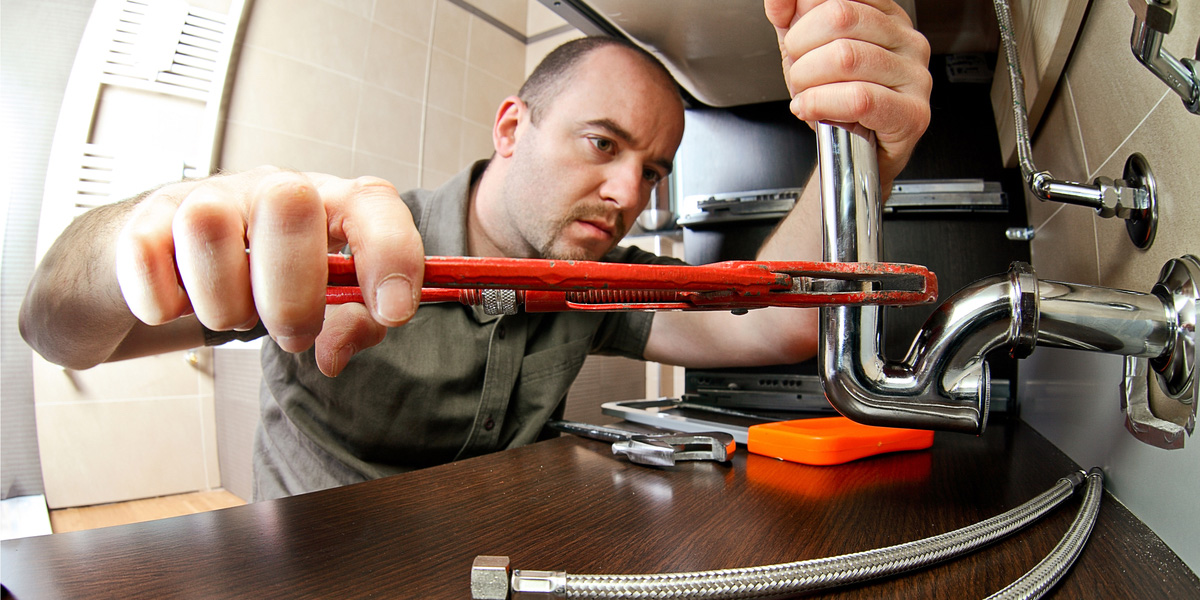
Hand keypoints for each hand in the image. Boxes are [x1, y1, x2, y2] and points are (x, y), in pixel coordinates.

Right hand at [114, 167, 423, 375]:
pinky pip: (146, 258)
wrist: (174, 263)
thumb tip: (333, 355)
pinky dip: (163, 303)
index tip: (393, 312)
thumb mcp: (326, 302)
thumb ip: (352, 326)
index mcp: (329, 203)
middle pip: (289, 204)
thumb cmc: (266, 279)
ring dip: (224, 302)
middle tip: (291, 332)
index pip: (373, 202)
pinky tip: (179, 305)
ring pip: (209, 227)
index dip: (390, 254)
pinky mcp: (145, 221)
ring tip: (233, 313)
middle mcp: (271, 188)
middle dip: (294, 295)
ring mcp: (206, 197)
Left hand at [765, 0, 930, 190]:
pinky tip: (810, 108)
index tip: (794, 41)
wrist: (854, 157)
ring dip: (807, 80)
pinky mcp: (912, 113)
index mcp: (885, 15)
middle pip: (840, 17)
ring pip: (846, 57)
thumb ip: (791, 17)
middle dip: (802, 48)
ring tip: (806, 95)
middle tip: (798, 72)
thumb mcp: (806, 50)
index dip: (805, 16)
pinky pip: (858, 98)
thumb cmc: (836, 101)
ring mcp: (915, 76)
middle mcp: (906, 40)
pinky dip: (821, 103)